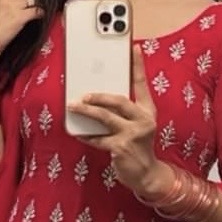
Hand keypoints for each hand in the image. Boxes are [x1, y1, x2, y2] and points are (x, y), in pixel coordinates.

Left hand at [67, 45, 172, 195]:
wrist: (146, 174)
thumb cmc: (137, 145)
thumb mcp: (136, 125)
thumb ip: (123, 111)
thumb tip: (96, 96)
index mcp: (147, 110)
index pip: (141, 84)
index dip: (137, 66)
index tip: (134, 47)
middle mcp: (144, 120)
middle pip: (119, 100)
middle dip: (98, 95)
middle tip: (83, 93)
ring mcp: (133, 134)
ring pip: (105, 117)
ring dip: (87, 111)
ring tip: (73, 106)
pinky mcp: (122, 148)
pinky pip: (98, 138)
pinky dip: (87, 135)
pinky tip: (78, 132)